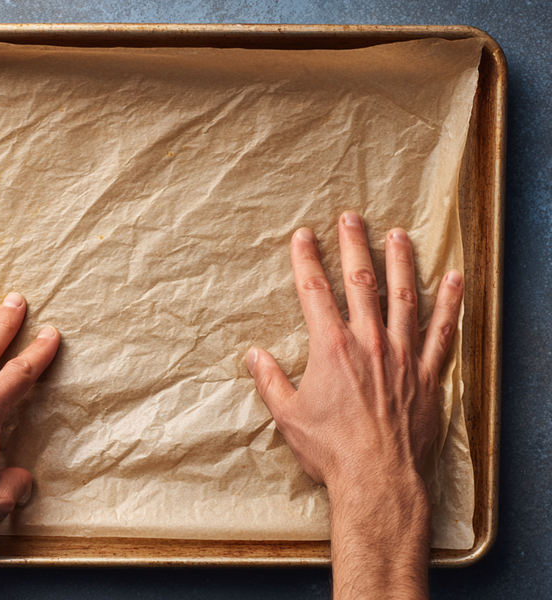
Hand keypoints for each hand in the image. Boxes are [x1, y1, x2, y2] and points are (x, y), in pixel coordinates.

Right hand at [247, 212, 462, 598]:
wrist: (377, 479)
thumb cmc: (330, 449)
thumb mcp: (287, 416)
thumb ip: (269, 380)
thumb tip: (253, 356)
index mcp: (330, 348)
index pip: (314, 292)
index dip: (306, 260)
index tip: (303, 236)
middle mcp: (367, 342)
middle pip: (361, 283)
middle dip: (354, 247)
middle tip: (352, 218)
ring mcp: (401, 355)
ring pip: (404, 297)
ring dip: (401, 262)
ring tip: (399, 235)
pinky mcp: (427, 374)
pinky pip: (442, 332)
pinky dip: (450, 304)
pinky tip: (454, 279)